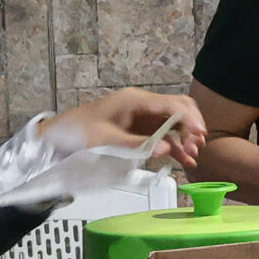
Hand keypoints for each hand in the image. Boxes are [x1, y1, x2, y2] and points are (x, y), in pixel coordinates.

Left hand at [44, 88, 204, 167]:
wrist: (59, 135)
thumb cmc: (78, 132)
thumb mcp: (105, 140)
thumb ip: (136, 145)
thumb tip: (166, 149)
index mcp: (134, 100)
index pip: (172, 104)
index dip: (189, 118)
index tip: (199, 134)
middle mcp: (142, 104)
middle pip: (178, 109)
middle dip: (191, 127)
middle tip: (196, 147)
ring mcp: (143, 116)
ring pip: (174, 122)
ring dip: (185, 137)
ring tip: (192, 155)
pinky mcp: (141, 128)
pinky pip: (164, 134)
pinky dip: (174, 145)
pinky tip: (183, 159)